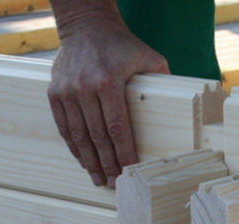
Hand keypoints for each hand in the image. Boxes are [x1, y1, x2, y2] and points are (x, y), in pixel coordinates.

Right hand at [47, 8, 168, 187]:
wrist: (86, 25)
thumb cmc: (122, 45)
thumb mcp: (148, 57)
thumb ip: (164, 80)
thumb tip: (184, 106)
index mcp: (109, 82)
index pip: (118, 128)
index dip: (124, 153)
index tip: (129, 171)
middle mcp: (85, 88)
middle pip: (98, 136)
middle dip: (107, 163)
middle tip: (114, 183)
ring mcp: (67, 91)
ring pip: (78, 135)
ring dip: (89, 160)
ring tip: (98, 178)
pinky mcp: (54, 92)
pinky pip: (64, 126)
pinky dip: (73, 146)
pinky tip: (83, 160)